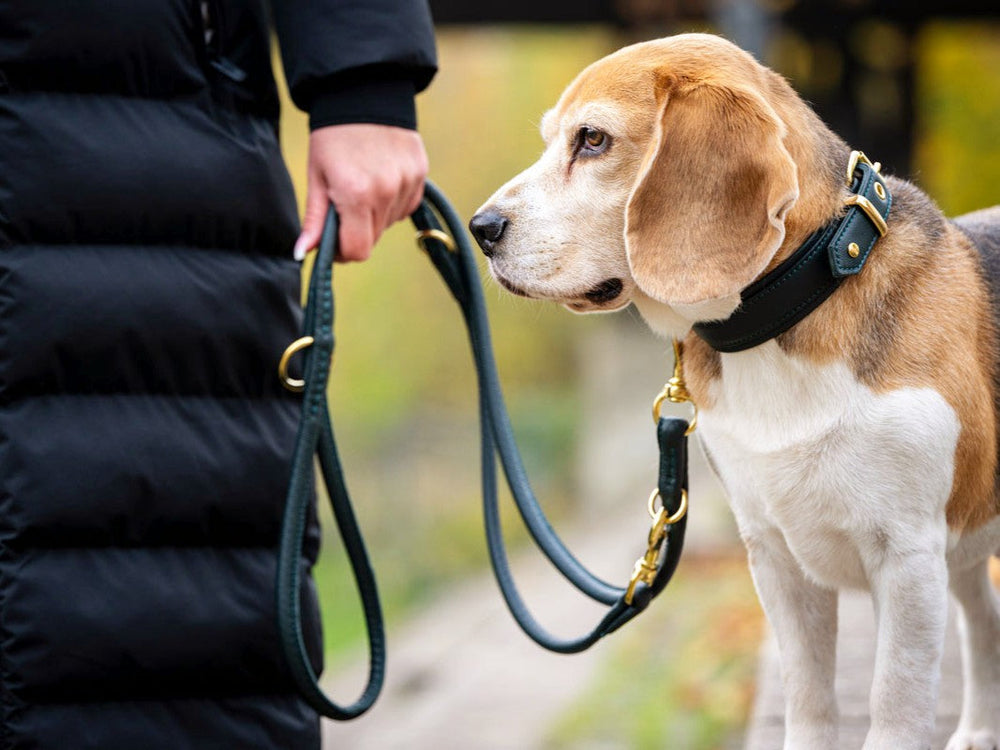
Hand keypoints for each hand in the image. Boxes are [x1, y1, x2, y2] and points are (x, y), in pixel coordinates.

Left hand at [293, 124, 428, 261]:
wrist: (363, 93)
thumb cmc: (333, 136)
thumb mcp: (317, 176)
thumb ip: (314, 220)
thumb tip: (302, 254)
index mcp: (356, 195)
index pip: (357, 251)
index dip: (342, 252)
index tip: (333, 239)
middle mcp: (386, 193)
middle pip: (373, 239)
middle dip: (356, 231)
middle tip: (344, 205)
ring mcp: (407, 184)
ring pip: (389, 223)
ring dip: (374, 216)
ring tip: (363, 185)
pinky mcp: (420, 176)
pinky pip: (405, 207)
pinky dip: (392, 202)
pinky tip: (381, 179)